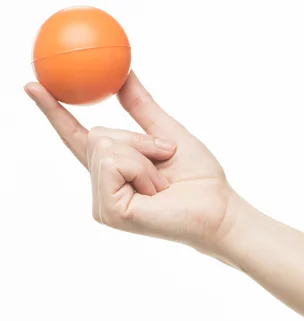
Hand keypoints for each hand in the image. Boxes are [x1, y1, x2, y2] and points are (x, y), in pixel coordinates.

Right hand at [24, 71, 243, 258]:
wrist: (218, 207)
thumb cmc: (199, 177)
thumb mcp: (168, 132)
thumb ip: (141, 107)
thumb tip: (123, 73)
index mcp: (115, 168)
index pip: (77, 135)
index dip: (54, 111)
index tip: (33, 84)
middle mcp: (103, 185)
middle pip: (97, 134)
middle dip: (138, 140)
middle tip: (164, 159)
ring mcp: (103, 201)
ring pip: (104, 147)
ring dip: (143, 156)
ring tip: (161, 183)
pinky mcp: (109, 212)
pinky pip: (113, 164)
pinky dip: (141, 169)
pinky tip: (156, 192)